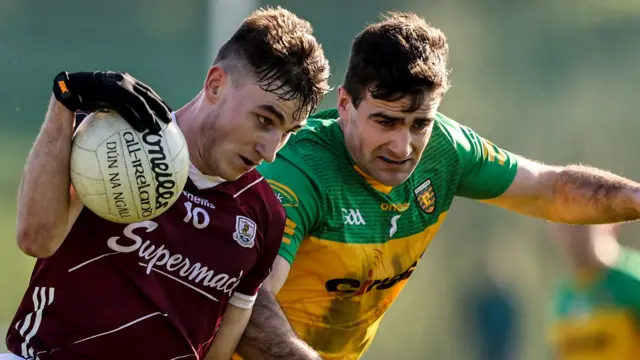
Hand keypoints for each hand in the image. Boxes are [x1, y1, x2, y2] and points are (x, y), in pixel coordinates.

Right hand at [52, 71, 171, 131]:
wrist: (68, 90)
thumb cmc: (86, 100)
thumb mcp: (106, 103)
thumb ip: (119, 110)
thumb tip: (129, 127)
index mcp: (125, 81)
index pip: (147, 91)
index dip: (159, 102)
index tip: (168, 113)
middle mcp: (122, 80)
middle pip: (147, 95)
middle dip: (160, 107)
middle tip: (169, 121)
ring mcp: (115, 85)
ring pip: (138, 101)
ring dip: (149, 115)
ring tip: (157, 129)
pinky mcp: (107, 92)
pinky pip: (124, 107)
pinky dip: (133, 118)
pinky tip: (140, 129)